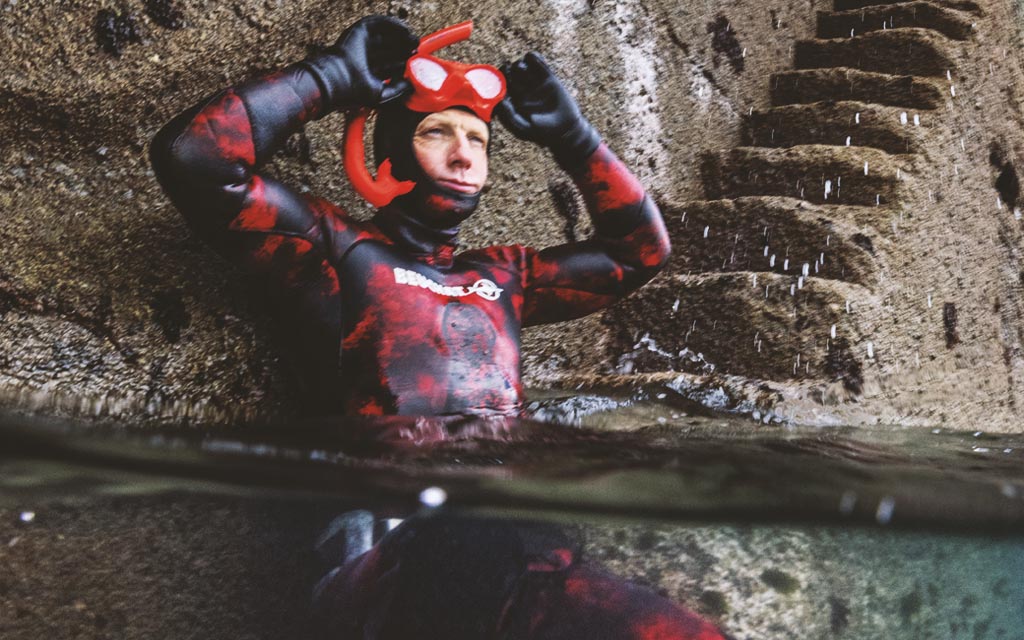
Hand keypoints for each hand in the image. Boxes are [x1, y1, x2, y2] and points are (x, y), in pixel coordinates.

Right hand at [304, 15, 418, 109]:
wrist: (337, 81)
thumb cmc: (354, 91)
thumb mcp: (382, 94)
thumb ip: (398, 90)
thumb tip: (412, 85)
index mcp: (369, 72)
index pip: (391, 64)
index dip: (405, 62)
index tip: (416, 62)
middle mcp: (365, 56)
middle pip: (390, 48)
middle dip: (405, 48)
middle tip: (417, 49)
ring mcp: (361, 43)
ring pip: (386, 35)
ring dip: (402, 35)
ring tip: (414, 40)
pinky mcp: (359, 31)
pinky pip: (379, 23)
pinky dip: (393, 24)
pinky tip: (405, 31)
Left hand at [496, 52, 599, 165]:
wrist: (565, 129)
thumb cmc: (542, 132)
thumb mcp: (523, 128)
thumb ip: (510, 116)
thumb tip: (500, 101)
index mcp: (512, 101)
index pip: (499, 85)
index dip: (498, 77)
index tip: (502, 75)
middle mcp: (521, 91)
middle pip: (509, 72)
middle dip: (509, 68)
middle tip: (514, 71)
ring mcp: (533, 83)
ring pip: (521, 65)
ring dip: (520, 64)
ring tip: (526, 71)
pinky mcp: (547, 78)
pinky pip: (537, 62)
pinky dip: (534, 57)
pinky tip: (536, 61)